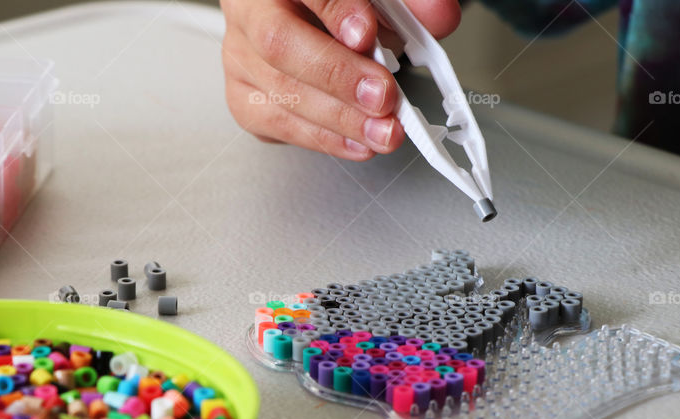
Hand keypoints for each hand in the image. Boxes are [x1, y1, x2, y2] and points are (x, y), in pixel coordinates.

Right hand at [221, 0, 460, 160]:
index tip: (366, 33)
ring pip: (279, 93)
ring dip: (340, 121)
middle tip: (383, 96)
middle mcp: (249, 13)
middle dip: (338, 76)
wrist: (314, 20)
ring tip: (383, 131)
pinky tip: (357, 143)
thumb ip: (410, 0)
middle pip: (279, 44)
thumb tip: (439, 18)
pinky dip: (323, 139)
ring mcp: (240, 57)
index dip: (336, 10)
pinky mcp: (244, 98)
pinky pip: (277, 125)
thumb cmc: (340, 6)